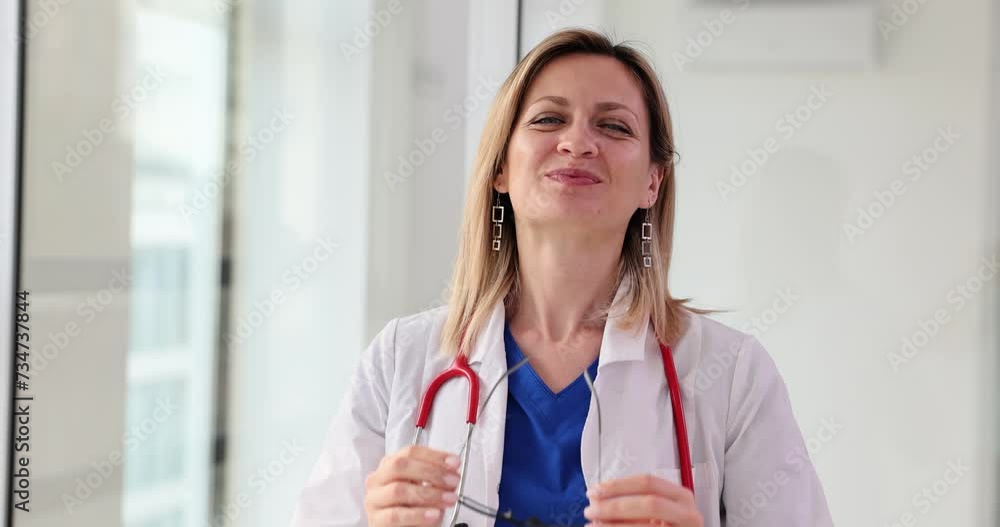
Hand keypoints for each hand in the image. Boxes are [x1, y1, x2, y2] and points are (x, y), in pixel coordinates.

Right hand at [364, 445, 460, 525]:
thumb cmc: (411, 508)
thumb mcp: (425, 488)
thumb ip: (436, 480)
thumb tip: (452, 474)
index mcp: (390, 465)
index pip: (410, 452)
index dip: (434, 456)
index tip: (454, 462)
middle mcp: (379, 479)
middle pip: (401, 466)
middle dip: (431, 472)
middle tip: (452, 481)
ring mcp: (374, 499)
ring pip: (398, 490)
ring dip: (429, 494)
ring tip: (448, 499)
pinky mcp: (376, 520)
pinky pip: (396, 515)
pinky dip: (418, 514)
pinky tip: (434, 514)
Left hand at [582, 474, 702, 526]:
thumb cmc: (666, 524)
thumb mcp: (656, 511)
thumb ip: (633, 501)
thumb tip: (597, 498)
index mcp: (681, 497)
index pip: (649, 483)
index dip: (619, 485)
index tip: (595, 490)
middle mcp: (688, 514)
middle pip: (650, 504)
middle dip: (615, 506)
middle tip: (590, 510)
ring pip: (645, 526)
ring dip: (613, 526)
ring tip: (592, 525)